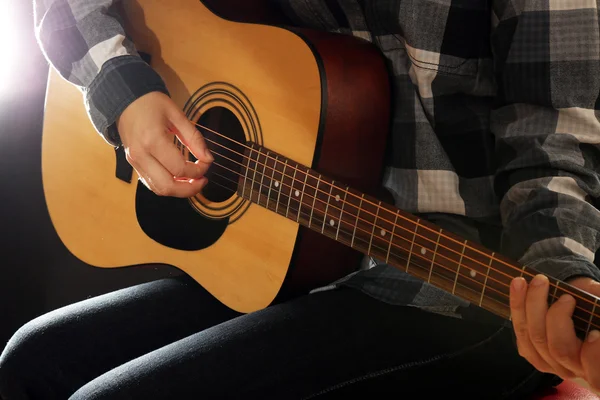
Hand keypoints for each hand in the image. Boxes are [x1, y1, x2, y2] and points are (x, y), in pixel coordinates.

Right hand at [116, 91, 212, 197]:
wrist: (125, 99)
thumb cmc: (151, 103)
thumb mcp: (177, 115)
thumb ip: (194, 138)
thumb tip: (208, 158)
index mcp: (152, 140)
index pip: (180, 168)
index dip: (198, 170)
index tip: (207, 162)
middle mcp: (141, 155)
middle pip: (168, 186)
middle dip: (190, 188)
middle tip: (203, 181)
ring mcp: (134, 161)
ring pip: (158, 189)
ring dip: (179, 190)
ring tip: (193, 181)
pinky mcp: (133, 164)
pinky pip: (151, 183)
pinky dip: (167, 186)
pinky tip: (179, 178)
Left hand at [510, 274, 599, 390]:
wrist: (576, 307)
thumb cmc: (595, 307)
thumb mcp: (599, 304)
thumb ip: (597, 303)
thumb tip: (596, 297)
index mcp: (597, 363)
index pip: (595, 369)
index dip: (594, 356)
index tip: (594, 334)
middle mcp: (573, 369)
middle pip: (559, 349)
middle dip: (558, 317)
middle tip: (566, 297)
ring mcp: (549, 363)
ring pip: (534, 338)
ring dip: (532, 304)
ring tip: (539, 280)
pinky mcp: (530, 352)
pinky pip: (520, 331)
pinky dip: (517, 304)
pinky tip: (519, 284)